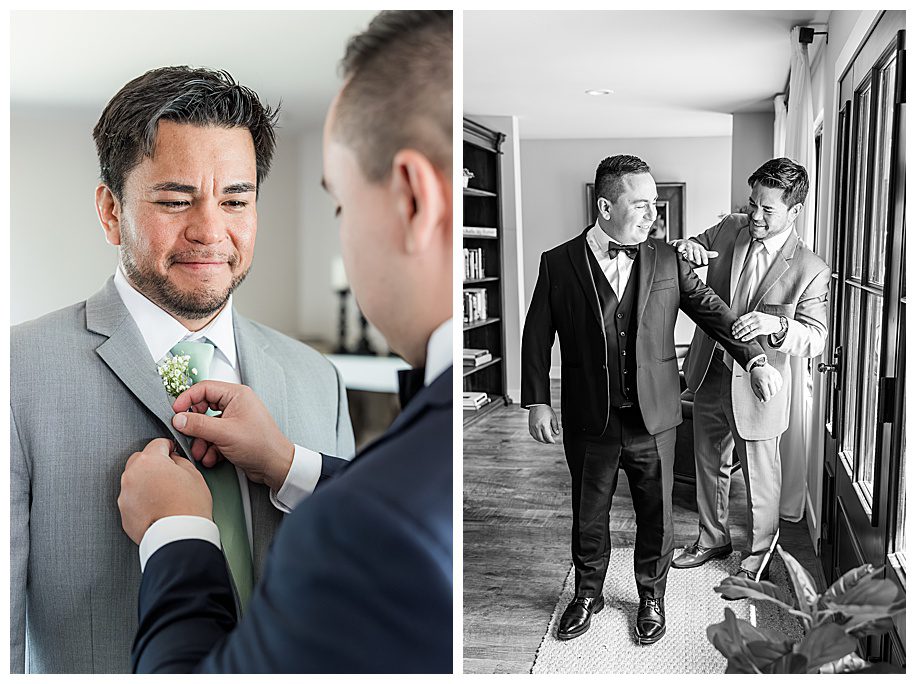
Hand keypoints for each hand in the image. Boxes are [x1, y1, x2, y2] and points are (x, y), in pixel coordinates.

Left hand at [118, 438, 211, 544]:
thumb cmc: (189, 508)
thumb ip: (180, 461)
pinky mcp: (124, 512)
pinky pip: (132, 499)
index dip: (168, 447)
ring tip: (165, 495)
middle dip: (153, 464)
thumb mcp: (194, 475)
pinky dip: (142, 500)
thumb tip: (173, 460)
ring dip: (146, 482)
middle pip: (141, 460)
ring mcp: (125, 495)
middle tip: (169, 474)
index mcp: (149, 461)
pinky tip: (158, 507)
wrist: (179, 538)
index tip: (172, 452)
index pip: (157, 443)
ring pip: (135, 480)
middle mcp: (132, 475)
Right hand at [171, 381, 294, 491]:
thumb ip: (198, 424)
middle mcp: (235, 404)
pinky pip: (213, 437)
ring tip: (200, 452)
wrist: (275, 467)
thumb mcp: (224, 433)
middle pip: (203, 408)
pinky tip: (212, 458)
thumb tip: (179, 418)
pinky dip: (210, 448)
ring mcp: (234, 420)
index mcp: (237, 394)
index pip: (204, 388)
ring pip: (207, 425)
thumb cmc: (260, 445)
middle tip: (185, 434)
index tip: (175, 411)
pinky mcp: (233, 435)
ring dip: (201, 441)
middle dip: (194, 425)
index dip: (187, 399)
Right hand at [528, 405, 559, 443]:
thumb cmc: (545, 410)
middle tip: (550, 442)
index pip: (547, 437)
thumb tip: (557, 433)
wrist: (537, 404)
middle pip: (541, 439)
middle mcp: (537, 427)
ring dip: (541, 440)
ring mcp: (533, 427)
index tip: (553, 442)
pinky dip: (536, 437)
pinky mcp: (530, 426)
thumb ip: (555, 426)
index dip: (551, 441)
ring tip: (545, 440)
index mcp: (544, 425)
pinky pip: (532, 434)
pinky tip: (539, 437)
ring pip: (536, 438)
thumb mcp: (553, 417)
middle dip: (546, 442)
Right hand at [672, 238, 718, 265]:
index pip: (703, 253)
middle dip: (697, 257)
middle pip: (696, 251)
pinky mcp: (682, 244)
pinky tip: (679, 250)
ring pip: (689, 248)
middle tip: (698, 263)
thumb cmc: (693, 249)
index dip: (704, 258)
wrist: (684, 243)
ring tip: (690, 259)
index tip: (705, 263)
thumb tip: (717, 254)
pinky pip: (681, 246)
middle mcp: (694, 246)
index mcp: (700, 248)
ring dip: (690, 253)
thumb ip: (708, 254)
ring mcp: (688, 245)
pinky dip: (680, 247)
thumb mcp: (701, 252)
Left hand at [732, 312, 780, 341]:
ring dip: (740, 333)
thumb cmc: (765, 320)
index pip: (741, 318)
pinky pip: (752, 334)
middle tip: (733, 333)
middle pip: (742, 324)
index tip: (733, 328)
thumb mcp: (757, 315)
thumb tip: (739, 322)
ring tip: (736, 336)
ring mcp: (758, 323)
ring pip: (746, 329)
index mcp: (753, 314)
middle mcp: (755, 318)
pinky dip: (747, 337)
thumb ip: (750, 318)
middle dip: (736, 329)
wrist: (776, 322)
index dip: (736, 323)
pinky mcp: (761, 329)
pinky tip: (743, 339)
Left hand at [749, 363, 782, 402]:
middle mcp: (769, 379)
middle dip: (770, 395)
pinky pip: (780, 384)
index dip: (766, 399)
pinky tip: (773, 384)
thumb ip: (758, 394)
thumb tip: (763, 400)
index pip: (767, 395)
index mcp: (762, 382)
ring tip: (769, 388)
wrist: (758, 365)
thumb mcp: (753, 385)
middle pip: (773, 393)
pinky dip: (777, 386)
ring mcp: (774, 376)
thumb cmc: (755, 377)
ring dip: (774, 390)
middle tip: (766, 392)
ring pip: (778, 389)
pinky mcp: (777, 374)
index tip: (765, 399)